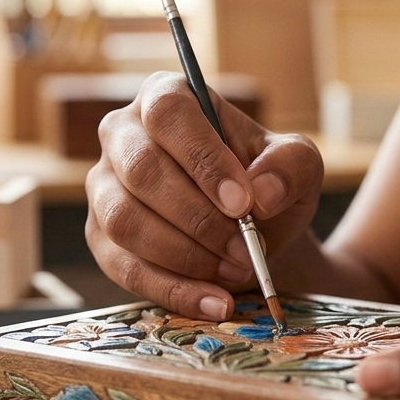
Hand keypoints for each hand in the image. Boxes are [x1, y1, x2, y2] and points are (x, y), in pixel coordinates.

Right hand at [87, 72, 322, 318]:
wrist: (252, 236)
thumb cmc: (266, 187)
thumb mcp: (298, 166)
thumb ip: (290, 165)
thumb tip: (260, 192)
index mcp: (166, 97)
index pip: (168, 113)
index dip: (202, 158)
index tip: (241, 202)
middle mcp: (122, 136)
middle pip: (141, 170)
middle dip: (198, 218)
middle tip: (245, 248)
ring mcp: (104, 188)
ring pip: (125, 221)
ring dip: (186, 255)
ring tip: (236, 271)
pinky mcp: (101, 238)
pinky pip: (125, 267)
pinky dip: (174, 290)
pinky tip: (214, 302)